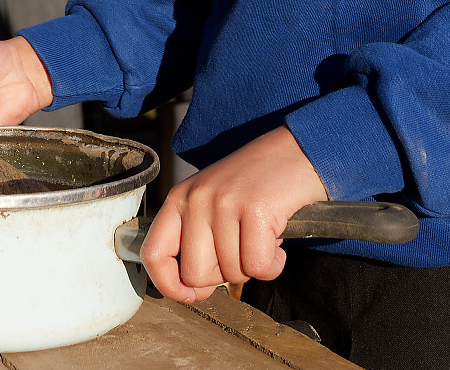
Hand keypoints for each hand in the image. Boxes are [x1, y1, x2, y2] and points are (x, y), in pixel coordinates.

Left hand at [141, 125, 329, 304]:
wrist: (296, 152)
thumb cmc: (256, 184)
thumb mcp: (213, 202)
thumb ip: (196, 241)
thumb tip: (193, 291)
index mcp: (180, 198)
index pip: (153, 253)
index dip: (169, 285)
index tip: (189, 296)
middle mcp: (197, 198)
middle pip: (196, 273)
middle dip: (224, 275)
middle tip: (242, 251)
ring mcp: (225, 202)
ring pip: (231, 273)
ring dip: (253, 266)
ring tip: (262, 238)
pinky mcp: (256, 210)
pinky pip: (258, 267)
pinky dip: (273, 265)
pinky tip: (277, 243)